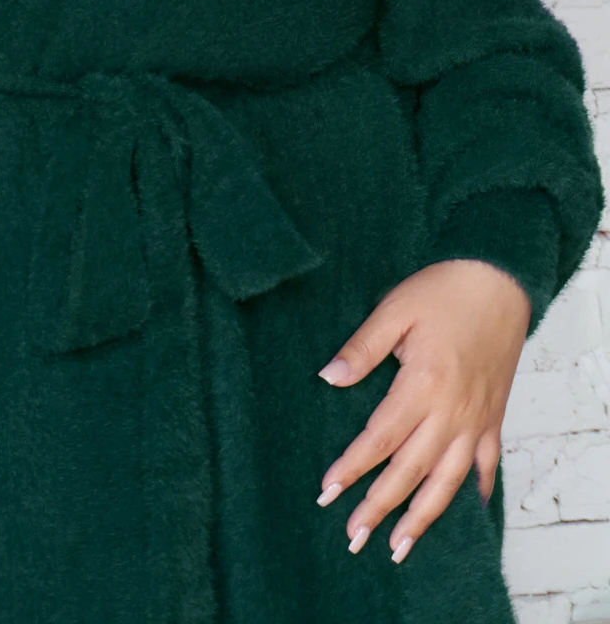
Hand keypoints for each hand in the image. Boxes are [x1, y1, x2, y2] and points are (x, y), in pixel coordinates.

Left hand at [314, 258, 530, 563]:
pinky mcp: (494, 417)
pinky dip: (476, 490)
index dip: (352, 468)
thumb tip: (328, 378)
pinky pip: (486, 464)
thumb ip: (362, 348)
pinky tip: (467, 511)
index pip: (380, 438)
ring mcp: (476, 419)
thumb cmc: (444, 290)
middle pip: (410, 470)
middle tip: (353, 536)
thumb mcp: (394, 308)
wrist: (499, 280)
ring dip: (423, 516)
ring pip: (448, 480)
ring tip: (399, 544)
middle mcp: (451, 411)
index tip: (327, 491)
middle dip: (379, 506)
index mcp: (423, 384)